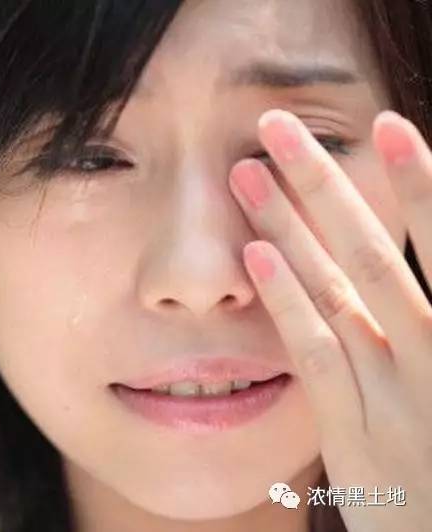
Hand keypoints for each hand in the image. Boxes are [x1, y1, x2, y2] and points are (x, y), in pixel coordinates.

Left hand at [228, 109, 431, 531]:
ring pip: (342, 294)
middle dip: (326, 185)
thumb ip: (430, 320)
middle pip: (378, 254)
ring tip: (248, 170)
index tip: (383, 126)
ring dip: (290, 226)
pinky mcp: (356, 439)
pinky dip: (290, 303)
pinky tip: (255, 254)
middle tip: (278, 126)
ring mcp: (399, 401)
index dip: (418, 184)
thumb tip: (400, 255)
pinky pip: (319, 359)